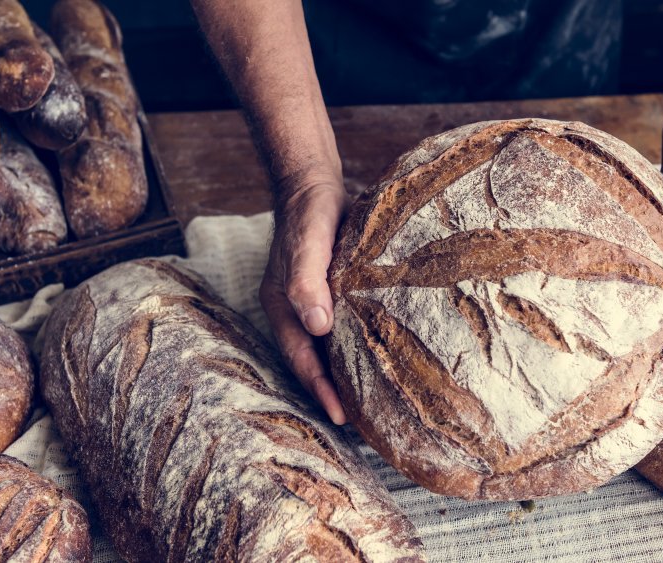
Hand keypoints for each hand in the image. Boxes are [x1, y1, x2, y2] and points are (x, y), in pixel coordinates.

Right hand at [259, 177, 349, 424]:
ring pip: (330, 348)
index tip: (342, 417)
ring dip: (346, 373)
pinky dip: (358, 346)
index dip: (320, 389)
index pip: (302, 359)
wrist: (315, 184)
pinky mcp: (335, 292)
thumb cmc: (309, 214)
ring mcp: (315, 303)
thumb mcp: (307, 244)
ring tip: (373, 401)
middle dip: (333, 391)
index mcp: (282, 307)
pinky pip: (345, 328)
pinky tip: (380, 356)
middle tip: (362, 423)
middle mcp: (297, 311)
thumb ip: (308, 281)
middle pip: (313, 361)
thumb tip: (318, 326)